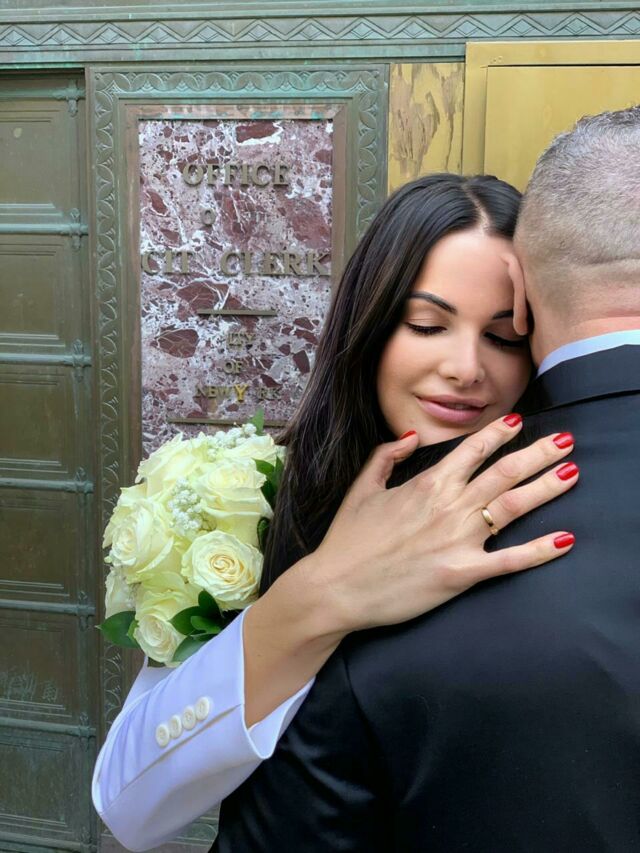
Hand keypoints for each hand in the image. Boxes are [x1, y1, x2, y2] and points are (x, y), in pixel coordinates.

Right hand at [307, 415, 577, 632]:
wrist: (336, 587)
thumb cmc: (347, 540)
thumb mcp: (362, 488)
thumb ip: (386, 456)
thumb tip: (413, 436)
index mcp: (426, 484)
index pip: (473, 449)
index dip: (500, 433)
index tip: (520, 421)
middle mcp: (448, 506)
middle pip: (504, 471)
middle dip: (539, 453)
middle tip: (567, 440)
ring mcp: (458, 540)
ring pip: (513, 506)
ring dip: (547, 487)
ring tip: (573, 472)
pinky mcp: (461, 574)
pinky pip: (509, 560)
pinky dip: (540, 550)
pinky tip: (565, 539)